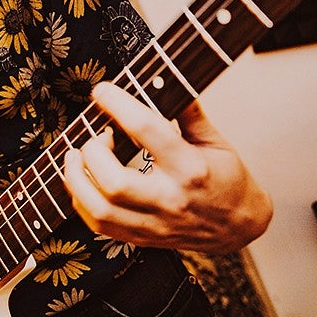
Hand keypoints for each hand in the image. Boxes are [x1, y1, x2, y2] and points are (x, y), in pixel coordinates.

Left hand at [63, 82, 272, 253]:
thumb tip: (163, 79)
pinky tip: (82, 181)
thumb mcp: (216, 140)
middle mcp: (170, 198)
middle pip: (114, 182)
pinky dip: (80, 200)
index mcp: (190, 167)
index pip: (147, 129)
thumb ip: (189, 112)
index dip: (118, 104)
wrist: (239, 227)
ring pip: (100, 209)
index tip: (102, 91)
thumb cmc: (227, 179)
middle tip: (95, 137)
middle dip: (92, 152)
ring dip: (77, 178)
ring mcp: (154, 222)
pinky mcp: (142, 237)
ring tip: (77, 156)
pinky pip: (98, 225)